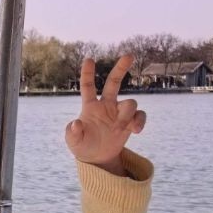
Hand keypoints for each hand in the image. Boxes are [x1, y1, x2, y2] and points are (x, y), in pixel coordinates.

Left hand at [65, 54, 145, 172]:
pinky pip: (140, 115)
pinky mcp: (130, 122)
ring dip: (127, 115)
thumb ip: (72, 133)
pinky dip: (139, 121)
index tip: (89, 59)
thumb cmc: (82, 146)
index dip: (88, 73)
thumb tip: (76, 123)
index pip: (88, 86)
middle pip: (114, 82)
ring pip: (130, 102)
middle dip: (121, 68)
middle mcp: (106, 105)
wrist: (98, 157)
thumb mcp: (74, 142)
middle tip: (129, 55)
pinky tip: (135, 130)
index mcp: (90, 106)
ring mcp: (119, 112)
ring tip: (120, 129)